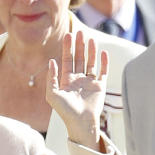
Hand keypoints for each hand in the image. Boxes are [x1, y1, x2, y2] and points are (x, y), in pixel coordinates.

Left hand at [46, 29, 107, 148]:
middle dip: (79, 45)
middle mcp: (78, 79)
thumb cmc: (65, 111)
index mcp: (67, 80)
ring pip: (91, 62)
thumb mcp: (52, 95)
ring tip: (91, 39)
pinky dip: (104, 62)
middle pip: (79, 58)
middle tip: (79, 32)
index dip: (67, 48)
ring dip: (91, 51)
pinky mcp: (100, 87)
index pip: (67, 60)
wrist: (81, 123)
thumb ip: (51, 78)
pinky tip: (103, 52)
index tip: (68, 34)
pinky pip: (103, 71)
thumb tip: (51, 61)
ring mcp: (90, 82)